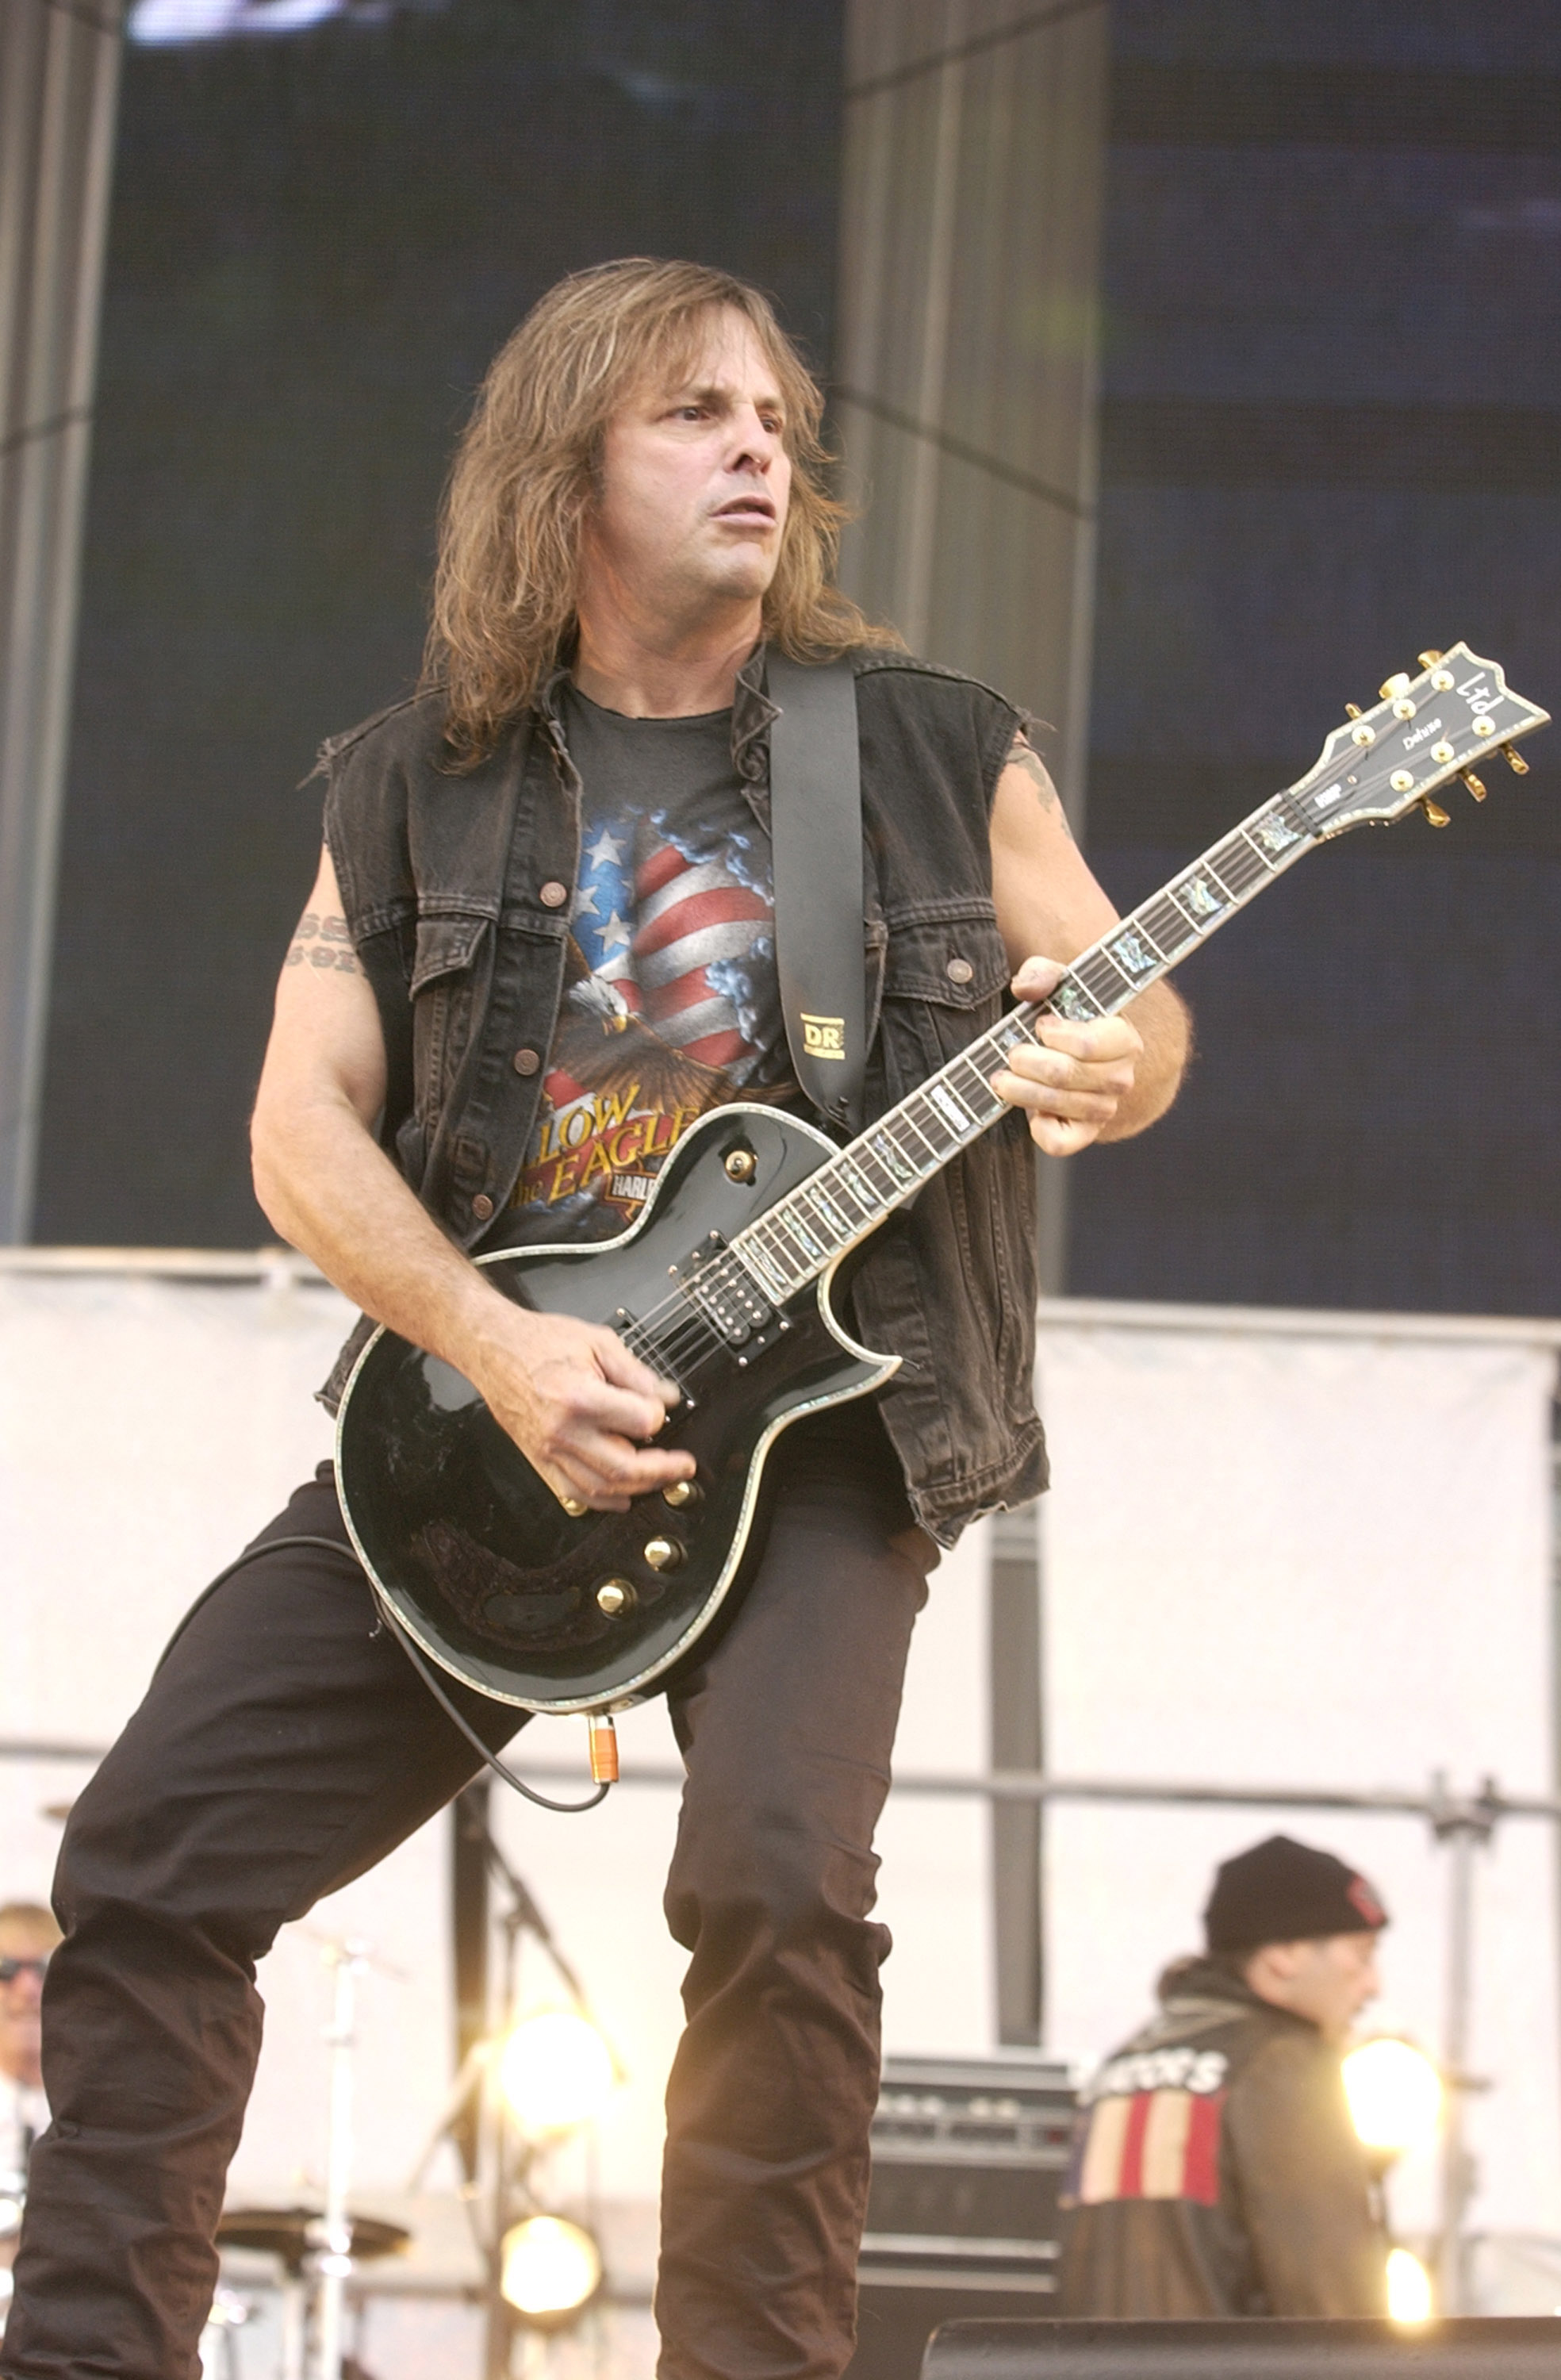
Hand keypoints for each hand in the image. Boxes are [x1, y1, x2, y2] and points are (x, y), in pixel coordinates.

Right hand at [467, 1304, 695, 1513]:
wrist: (494, 1348)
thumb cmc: (539, 1342)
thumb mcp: (598, 1342)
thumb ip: (636, 1373)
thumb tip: (666, 1397)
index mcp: (580, 1398)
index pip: (640, 1423)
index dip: (658, 1416)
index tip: (662, 1409)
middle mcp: (562, 1431)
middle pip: (624, 1468)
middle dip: (661, 1470)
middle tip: (682, 1466)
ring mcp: (548, 1450)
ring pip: (600, 1488)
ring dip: (637, 1489)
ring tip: (659, 1479)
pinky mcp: (538, 1459)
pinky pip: (572, 1493)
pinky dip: (601, 1501)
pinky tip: (622, 1496)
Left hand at [990, 956, 1143, 1154]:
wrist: (1081, 1054)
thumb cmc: (1069, 1016)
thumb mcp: (1059, 985)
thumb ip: (1042, 974)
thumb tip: (1025, 988)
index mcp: (1124, 1040)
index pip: (1087, 1046)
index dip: (1054, 1036)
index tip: (1041, 1025)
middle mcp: (1121, 1078)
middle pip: (1064, 1075)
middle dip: (1026, 1062)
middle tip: (1012, 1054)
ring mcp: (1105, 1109)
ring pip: (1058, 1105)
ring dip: (1021, 1090)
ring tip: (1003, 1078)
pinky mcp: (1085, 1133)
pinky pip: (1060, 1142)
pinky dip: (1039, 1129)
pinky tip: (1032, 1111)